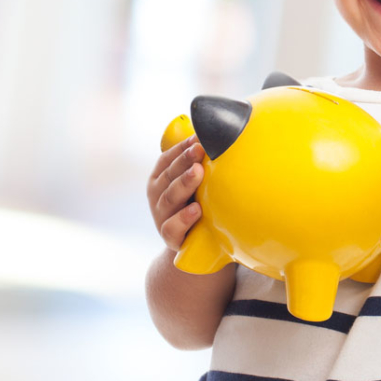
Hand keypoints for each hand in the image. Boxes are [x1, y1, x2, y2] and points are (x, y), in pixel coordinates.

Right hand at [147, 136, 205, 250]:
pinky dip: (183, 218)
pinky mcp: (170, 237)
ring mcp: (161, 216)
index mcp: (160, 179)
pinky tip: (196, 209)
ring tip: (199, 172)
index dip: (181, 148)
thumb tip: (223, 137)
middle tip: (200, 149)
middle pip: (169, 175)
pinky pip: (172, 228)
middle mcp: (157, 195)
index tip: (198, 138)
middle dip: (184, 161)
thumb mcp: (196, 182)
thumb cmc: (196, 203)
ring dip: (184, 183)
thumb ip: (200, 163)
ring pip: (169, 198)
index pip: (167, 159)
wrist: (194, 243)